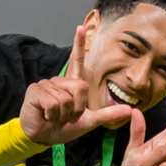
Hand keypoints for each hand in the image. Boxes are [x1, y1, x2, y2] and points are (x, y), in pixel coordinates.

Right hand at [19, 26, 131, 145]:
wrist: (43, 137)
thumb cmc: (63, 127)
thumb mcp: (88, 122)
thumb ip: (108, 115)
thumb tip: (130, 110)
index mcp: (71, 85)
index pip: (76, 61)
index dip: (78, 44)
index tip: (81, 27)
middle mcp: (59, 81)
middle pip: (80, 87)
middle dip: (77, 109)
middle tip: (66, 117)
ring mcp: (46, 84)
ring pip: (66, 99)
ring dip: (63, 115)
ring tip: (55, 117)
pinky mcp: (35, 91)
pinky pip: (53, 103)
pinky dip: (52, 115)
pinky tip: (46, 116)